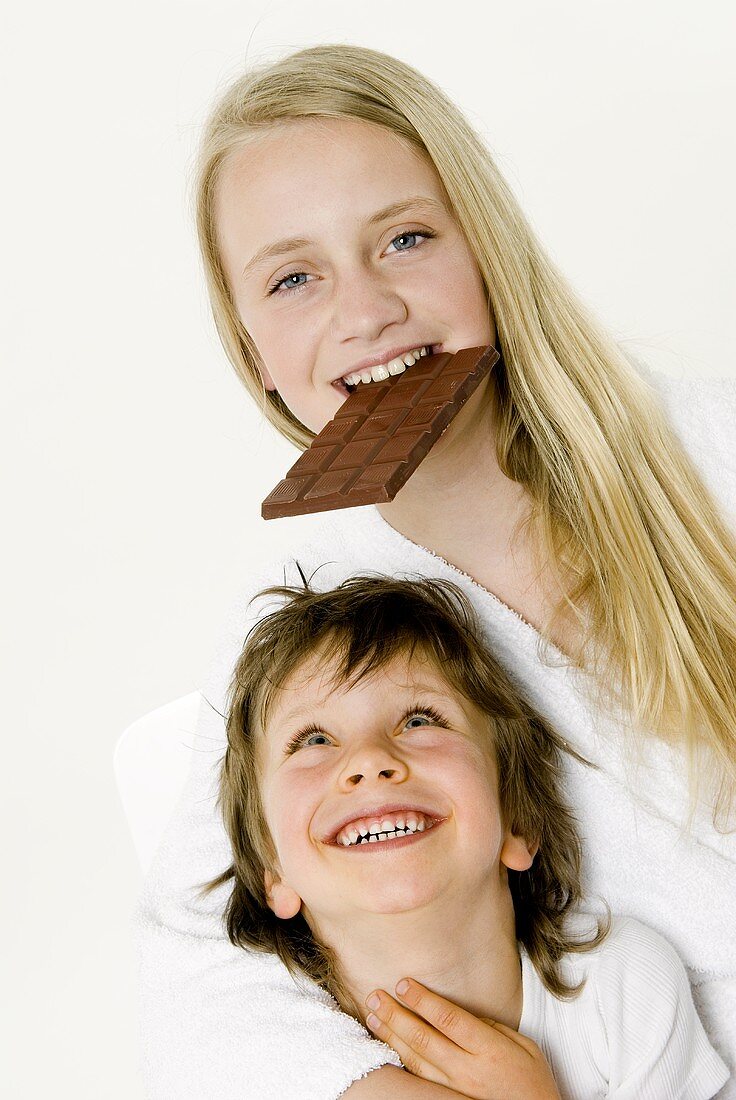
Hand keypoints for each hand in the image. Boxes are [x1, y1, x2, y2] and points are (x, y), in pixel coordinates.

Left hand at [364, 978, 560, 1099]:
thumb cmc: (532, 1082)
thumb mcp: (524, 1046)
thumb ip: (492, 1026)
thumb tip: (461, 1012)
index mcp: (488, 1049)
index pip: (447, 1019)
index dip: (422, 1000)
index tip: (402, 983)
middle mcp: (468, 1070)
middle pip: (423, 1038)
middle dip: (395, 1014)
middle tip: (375, 996)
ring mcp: (455, 1089)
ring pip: (415, 1060)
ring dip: (391, 1036)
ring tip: (372, 1017)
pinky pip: (419, 1079)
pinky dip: (401, 1061)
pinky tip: (387, 1047)